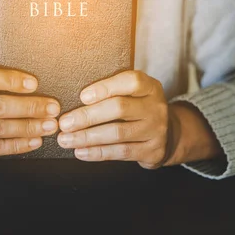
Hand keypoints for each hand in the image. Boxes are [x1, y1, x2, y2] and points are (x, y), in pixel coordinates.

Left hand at [57, 70, 221, 168]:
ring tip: (66, 140)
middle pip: (119, 108)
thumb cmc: (139, 109)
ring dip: (87, 137)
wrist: (170, 134)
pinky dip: (98, 153)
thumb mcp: (134, 94)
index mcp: (150, 87)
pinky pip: (121, 152)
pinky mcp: (152, 151)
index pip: (130, 81)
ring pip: (117, 133)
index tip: (82, 96)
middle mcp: (156, 107)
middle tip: (64, 123)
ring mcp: (156, 130)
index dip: (105, 88)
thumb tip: (74, 98)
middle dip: (87, 116)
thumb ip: (112, 91)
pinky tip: (81, 152)